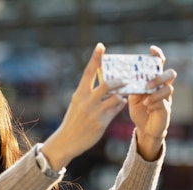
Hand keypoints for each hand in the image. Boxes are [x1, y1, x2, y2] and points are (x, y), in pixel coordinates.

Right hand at [42, 43, 126, 169]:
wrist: (67, 141)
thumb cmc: (73, 121)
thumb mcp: (78, 105)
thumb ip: (91, 96)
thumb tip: (103, 87)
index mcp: (79, 94)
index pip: (88, 72)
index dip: (95, 58)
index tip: (101, 46)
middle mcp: (86, 101)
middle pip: (106, 85)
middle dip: (118, 81)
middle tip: (124, 79)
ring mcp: (94, 112)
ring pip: (115, 98)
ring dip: (121, 94)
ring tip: (124, 93)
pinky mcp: (101, 123)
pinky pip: (115, 110)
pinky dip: (120, 105)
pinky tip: (122, 103)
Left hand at [128, 45, 176, 160]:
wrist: (144, 128)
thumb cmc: (139, 109)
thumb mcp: (132, 95)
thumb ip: (129, 85)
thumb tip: (116, 73)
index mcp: (154, 80)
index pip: (158, 64)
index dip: (158, 55)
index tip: (152, 50)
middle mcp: (162, 87)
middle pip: (170, 74)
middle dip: (159, 76)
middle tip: (148, 84)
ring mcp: (166, 98)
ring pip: (168, 89)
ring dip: (156, 92)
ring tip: (146, 99)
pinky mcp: (166, 110)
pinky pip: (164, 103)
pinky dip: (154, 104)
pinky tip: (147, 107)